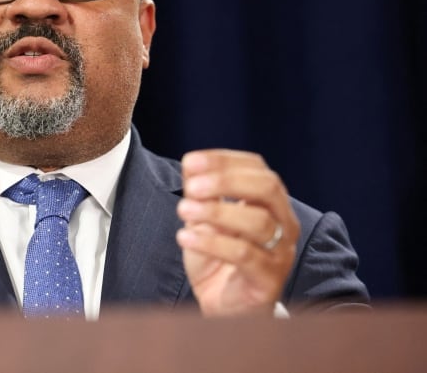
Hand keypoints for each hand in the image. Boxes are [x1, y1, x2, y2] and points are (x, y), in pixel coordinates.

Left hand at [176, 149, 299, 315]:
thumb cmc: (217, 258)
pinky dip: (212, 242)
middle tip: (192, 186)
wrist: (224, 306)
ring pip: (258, 221)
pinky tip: (186, 237)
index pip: (256, 167)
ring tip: (184, 210)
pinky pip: (244, 255)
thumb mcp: (203, 219)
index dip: (224, 160)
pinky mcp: (270, 279)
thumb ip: (201, 193)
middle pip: (267, 187)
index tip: (191, 161)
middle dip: (226, 180)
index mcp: (268, 201)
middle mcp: (283, 222)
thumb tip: (191, 165)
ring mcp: (281, 251)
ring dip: (216, 211)